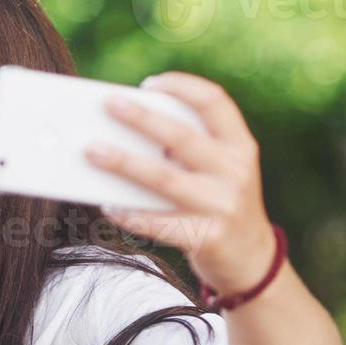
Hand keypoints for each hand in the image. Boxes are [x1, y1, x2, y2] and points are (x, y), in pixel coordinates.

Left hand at [86, 72, 277, 295]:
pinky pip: (157, 223)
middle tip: (109, 104)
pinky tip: (106, 203)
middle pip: (181, 138)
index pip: (214, 102)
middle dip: (142, 118)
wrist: (251, 260)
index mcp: (241, 146)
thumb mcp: (222, 170)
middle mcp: (235, 172)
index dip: (182, 87)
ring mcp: (222, 206)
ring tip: (93, 150)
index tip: (149, 84)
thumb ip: (191, 150)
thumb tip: (129, 133)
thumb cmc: (222, 204)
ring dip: (124, 163)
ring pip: (164, 179)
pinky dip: (129, 213)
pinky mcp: (206, 238)